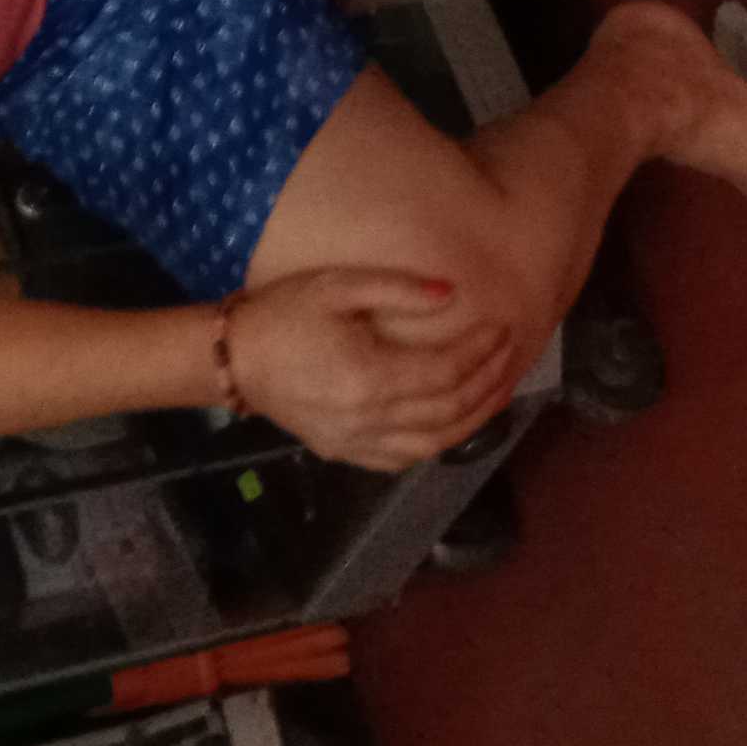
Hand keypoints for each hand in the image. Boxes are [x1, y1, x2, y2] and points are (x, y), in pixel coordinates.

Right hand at [224, 268, 525, 470]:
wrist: (235, 359)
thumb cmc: (284, 314)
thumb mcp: (338, 286)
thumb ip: (397, 289)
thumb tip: (451, 294)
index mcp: (368, 377)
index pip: (444, 372)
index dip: (480, 351)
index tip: (504, 327)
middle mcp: (368, 419)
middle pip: (447, 410)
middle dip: (487, 382)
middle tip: (511, 354)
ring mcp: (356, 443)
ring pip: (432, 444)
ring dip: (472, 419)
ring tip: (497, 390)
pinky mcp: (345, 452)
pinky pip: (403, 459)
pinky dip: (436, 444)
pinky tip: (453, 424)